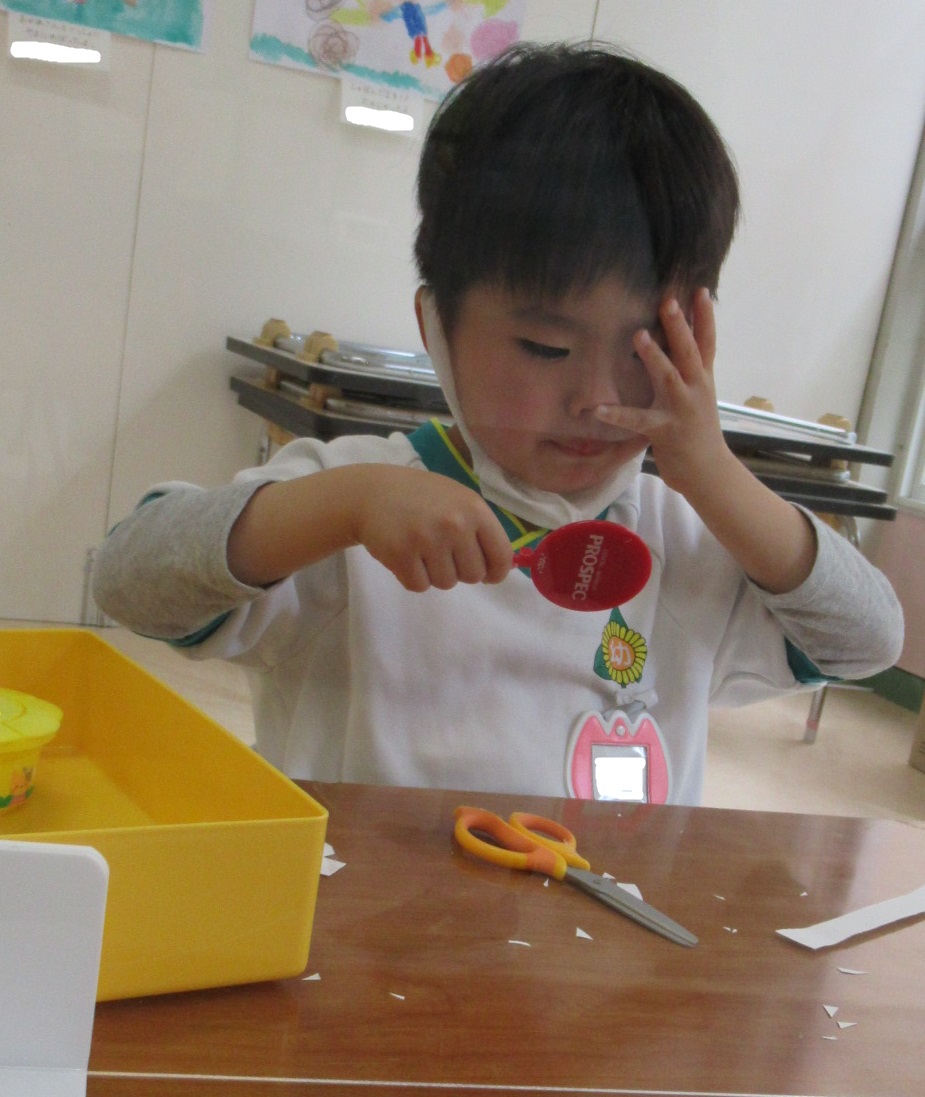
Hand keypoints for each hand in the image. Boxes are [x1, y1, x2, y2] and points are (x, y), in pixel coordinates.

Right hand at [353, 467, 512, 592]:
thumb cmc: (421, 498)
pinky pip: (419, 586)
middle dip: (460, 570)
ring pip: (446, 583)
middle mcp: (454, 524)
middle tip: (443, 552)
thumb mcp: (458, 500)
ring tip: (422, 550)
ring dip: (435, 573)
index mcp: (475, 509)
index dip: (496, 572)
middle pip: (473, 576)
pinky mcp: (401, 555)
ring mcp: (427, 540)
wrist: (372, 493)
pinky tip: (406, 555)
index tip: (488, 575)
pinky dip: (413, 577)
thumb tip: (501, 569)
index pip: (501, 556)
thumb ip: (481, 530)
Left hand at [594, 289, 730, 496]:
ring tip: (638, 336)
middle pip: (691, 352)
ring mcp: (681, 409)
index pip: (707, 342)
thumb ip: (691, 370)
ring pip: (669, 377)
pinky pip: (638, 421)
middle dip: (680, 327)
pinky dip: (618, 415)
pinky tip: (597, 410)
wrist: (709, 471)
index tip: (700, 290)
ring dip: (654, 357)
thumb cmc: (698, 431)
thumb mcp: (699, 395)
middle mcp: (696, 389)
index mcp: (703, 379)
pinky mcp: (665, 430)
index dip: (705, 317)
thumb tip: (680, 342)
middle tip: (668, 301)